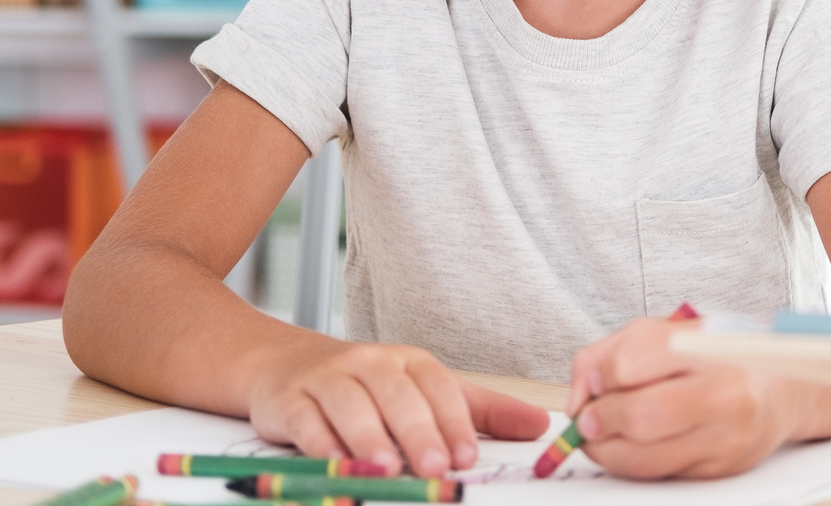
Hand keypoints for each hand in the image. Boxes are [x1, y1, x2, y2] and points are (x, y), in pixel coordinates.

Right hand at [245, 337, 548, 476]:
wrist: (289, 367)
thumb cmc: (370, 386)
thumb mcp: (426, 391)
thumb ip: (481, 412)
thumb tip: (541, 425)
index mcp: (410, 361)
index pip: (439, 387)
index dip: (454, 422)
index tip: (468, 456)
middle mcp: (370, 364)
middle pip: (398, 395)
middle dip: (419, 433)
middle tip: (436, 467)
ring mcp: (328, 379)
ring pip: (351, 406)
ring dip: (370, 438)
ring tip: (388, 468)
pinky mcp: (289, 401)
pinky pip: (305, 421)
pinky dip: (319, 445)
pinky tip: (334, 465)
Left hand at [566, 316, 794, 478]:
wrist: (786, 390)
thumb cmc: (724, 356)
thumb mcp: (674, 331)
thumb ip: (616, 350)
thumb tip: (580, 394)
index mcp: (711, 345)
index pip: (635, 360)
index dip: (602, 374)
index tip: (596, 380)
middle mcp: (725, 391)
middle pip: (639, 415)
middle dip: (598, 420)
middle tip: (587, 418)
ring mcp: (725, 436)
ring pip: (643, 457)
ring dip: (605, 450)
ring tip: (600, 435)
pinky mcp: (719, 468)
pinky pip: (657, 475)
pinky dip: (630, 463)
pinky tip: (629, 446)